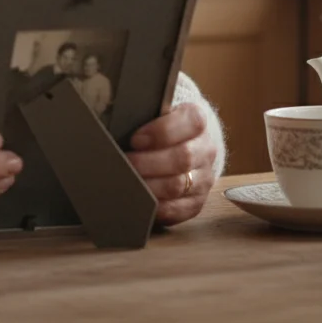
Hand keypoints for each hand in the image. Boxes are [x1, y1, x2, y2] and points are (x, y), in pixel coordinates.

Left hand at [127, 103, 218, 224]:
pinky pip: (179, 209)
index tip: (135, 139)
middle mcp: (205, 149)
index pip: (191, 123)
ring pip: (178, 185)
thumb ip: (143, 116)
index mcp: (197, 121)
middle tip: (125, 163)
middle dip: (148, 162)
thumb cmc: (160, 129)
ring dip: (149, 185)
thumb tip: (116, 125)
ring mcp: (204, 178)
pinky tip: (140, 199)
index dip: (161, 132)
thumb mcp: (157, 114)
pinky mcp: (197, 201)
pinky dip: (157, 206)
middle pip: (182, 158)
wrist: (182, 146)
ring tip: (128, 181)